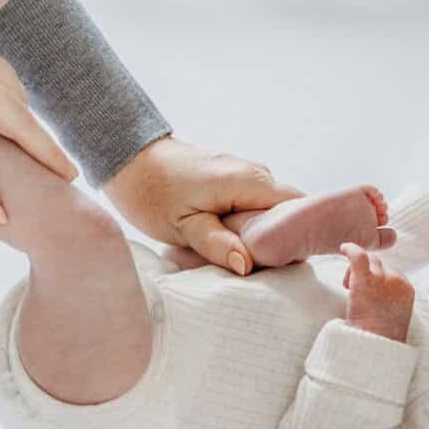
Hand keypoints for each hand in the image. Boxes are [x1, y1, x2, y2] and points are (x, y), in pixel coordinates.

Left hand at [104, 136, 303, 275]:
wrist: (129, 159)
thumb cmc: (151, 193)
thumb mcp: (182, 226)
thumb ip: (217, 244)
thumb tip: (248, 265)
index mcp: (251, 181)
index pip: (299, 210)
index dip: (297, 238)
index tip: (282, 265)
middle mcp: (257, 173)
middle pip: (289, 212)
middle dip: (280, 240)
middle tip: (259, 269)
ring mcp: (248, 173)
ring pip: (272, 210)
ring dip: (262, 234)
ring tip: (239, 257)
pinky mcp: (236, 178)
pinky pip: (257, 205)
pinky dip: (249, 224)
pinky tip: (228, 239)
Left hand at [340, 243, 414, 341]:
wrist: (374, 348)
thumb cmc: (380, 339)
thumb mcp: (393, 317)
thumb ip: (390, 300)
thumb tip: (377, 294)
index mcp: (407, 288)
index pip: (391, 271)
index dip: (377, 278)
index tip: (367, 293)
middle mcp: (397, 280)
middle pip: (380, 264)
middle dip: (367, 273)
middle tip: (352, 289)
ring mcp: (383, 278)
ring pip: (369, 261)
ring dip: (357, 271)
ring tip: (348, 288)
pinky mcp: (366, 280)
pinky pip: (359, 256)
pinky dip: (350, 249)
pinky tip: (343, 248)